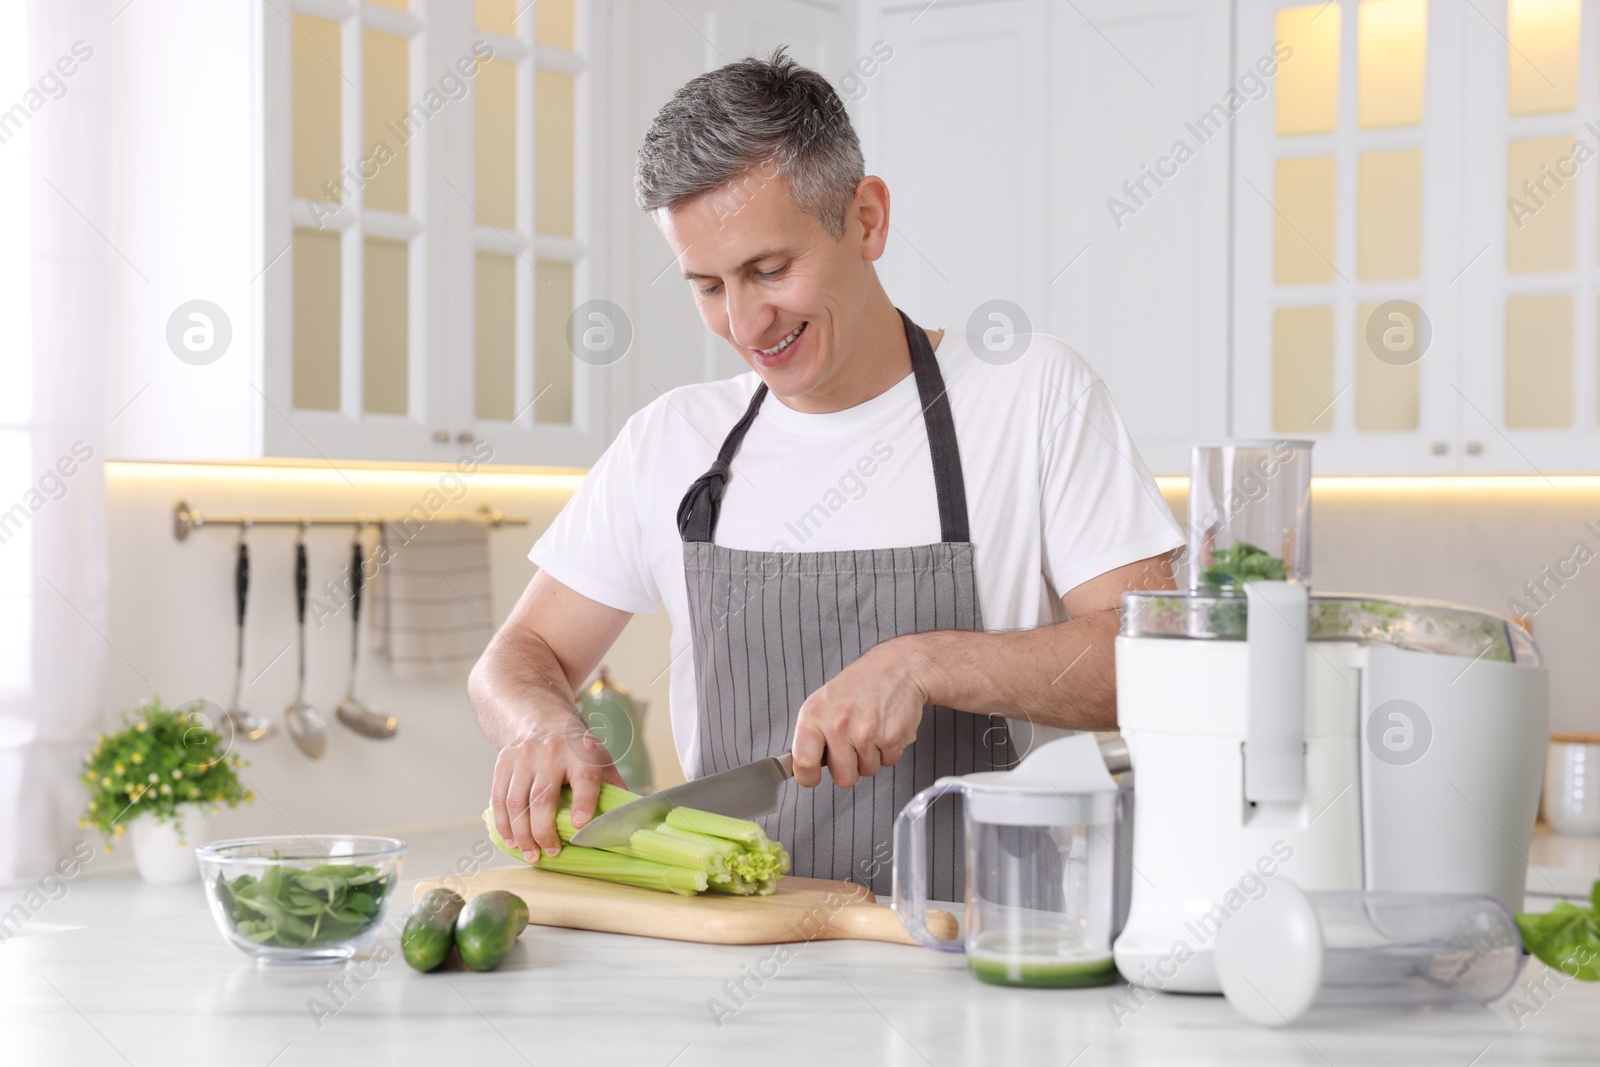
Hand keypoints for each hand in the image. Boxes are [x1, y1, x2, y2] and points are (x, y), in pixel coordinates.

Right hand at [490, 711, 626, 859]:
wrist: (542, 719)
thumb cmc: (577, 748)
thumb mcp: (601, 759)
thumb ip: (613, 786)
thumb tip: (628, 818)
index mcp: (582, 753)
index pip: (584, 779)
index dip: (583, 803)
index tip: (579, 826)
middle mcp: (551, 753)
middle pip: (542, 798)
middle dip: (544, 831)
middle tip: (551, 852)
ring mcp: (524, 757)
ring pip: (516, 802)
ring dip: (521, 834)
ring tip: (530, 853)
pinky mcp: (504, 762)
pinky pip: (499, 798)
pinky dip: (503, 824)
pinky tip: (511, 840)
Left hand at [791, 637, 928, 787]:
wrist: (897, 667)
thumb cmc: (860, 685)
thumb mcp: (824, 701)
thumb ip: (813, 735)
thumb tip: (803, 766)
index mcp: (815, 715)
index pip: (803, 761)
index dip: (808, 776)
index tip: (812, 778)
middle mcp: (838, 724)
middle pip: (843, 778)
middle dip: (851, 767)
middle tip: (854, 743)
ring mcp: (866, 732)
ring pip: (868, 770)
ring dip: (872, 756)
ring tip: (872, 728)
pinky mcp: (892, 737)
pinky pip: (889, 762)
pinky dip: (890, 749)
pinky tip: (886, 727)